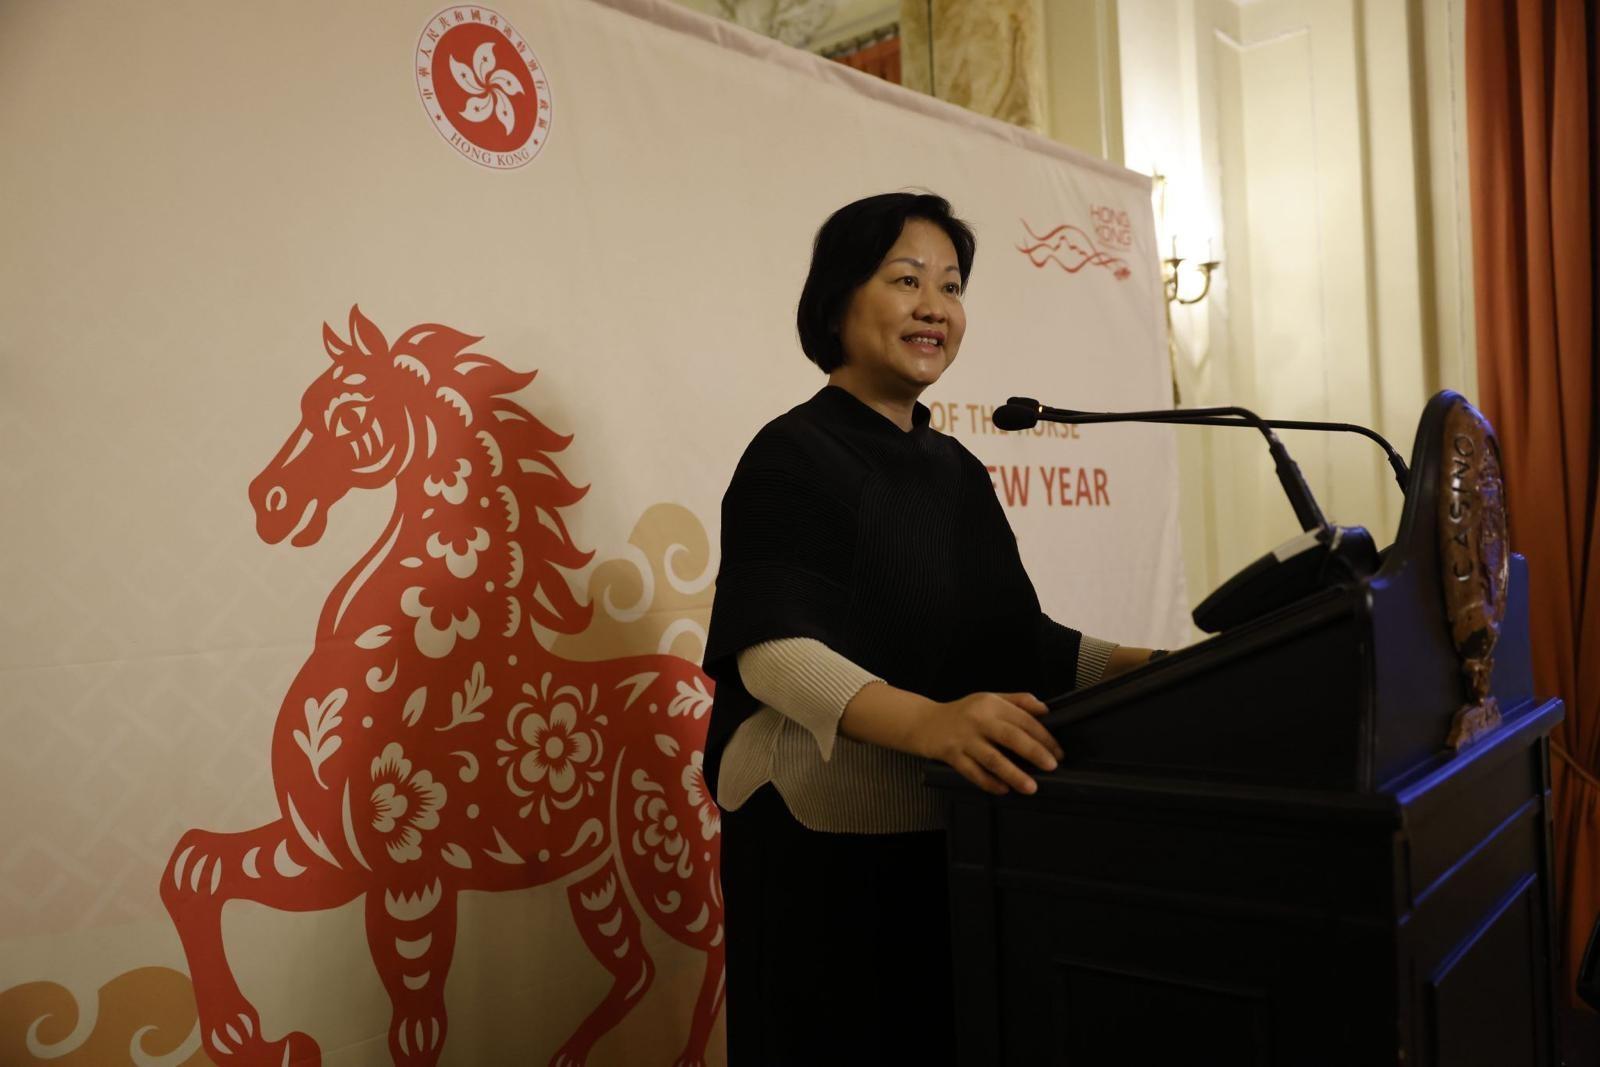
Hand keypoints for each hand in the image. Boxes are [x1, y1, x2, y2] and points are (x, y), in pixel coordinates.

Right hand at [912, 692, 1064, 796]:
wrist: (924, 723)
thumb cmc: (961, 713)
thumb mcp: (989, 699)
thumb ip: (1018, 701)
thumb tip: (1045, 709)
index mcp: (991, 704)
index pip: (1023, 719)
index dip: (1044, 736)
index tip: (1057, 751)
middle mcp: (978, 720)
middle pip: (1011, 737)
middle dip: (1034, 753)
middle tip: (1051, 766)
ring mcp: (964, 739)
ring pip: (993, 759)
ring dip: (1014, 774)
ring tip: (1031, 787)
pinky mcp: (951, 755)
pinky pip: (973, 772)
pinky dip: (989, 782)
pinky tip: (1003, 789)